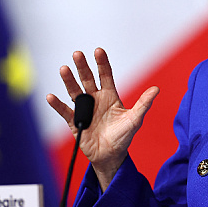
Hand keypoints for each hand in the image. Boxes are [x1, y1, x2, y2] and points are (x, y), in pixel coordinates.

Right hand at [46, 48, 158, 190]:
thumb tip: (156, 89)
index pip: (105, 75)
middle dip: (83, 66)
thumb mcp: (135, 119)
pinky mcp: (75, 122)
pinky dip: (57, 105)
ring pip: (75, 92)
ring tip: (64, 69)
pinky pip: (65, 111)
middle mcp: (95, 99)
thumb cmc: (123, 136)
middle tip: (78, 54)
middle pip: (87, 79)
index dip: (102, 63)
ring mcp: (84, 109)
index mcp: (109, 95)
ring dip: (69, 81)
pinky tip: (51, 97)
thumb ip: (143, 104)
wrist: (111, 156)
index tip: (98, 51)